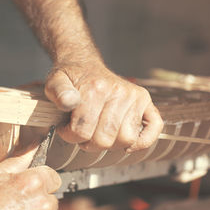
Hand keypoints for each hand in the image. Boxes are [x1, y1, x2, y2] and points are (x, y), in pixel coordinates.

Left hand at [44, 56, 163, 152]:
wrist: (83, 64)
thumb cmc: (69, 78)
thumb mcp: (55, 82)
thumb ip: (58, 92)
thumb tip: (69, 102)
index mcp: (95, 89)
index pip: (82, 130)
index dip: (69, 136)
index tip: (65, 129)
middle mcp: (118, 92)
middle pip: (105, 139)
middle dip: (88, 143)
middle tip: (81, 133)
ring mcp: (134, 96)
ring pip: (126, 138)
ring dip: (110, 144)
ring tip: (97, 134)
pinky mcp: (145, 100)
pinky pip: (154, 127)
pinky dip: (143, 141)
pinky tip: (126, 145)